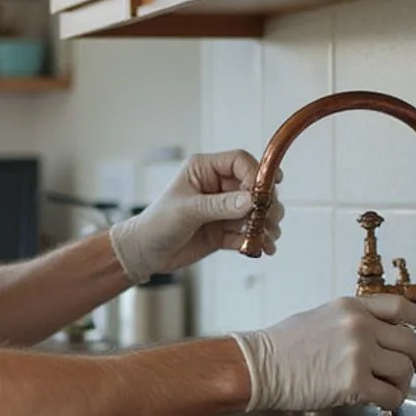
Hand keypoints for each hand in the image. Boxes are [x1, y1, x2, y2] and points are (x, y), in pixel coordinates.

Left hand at [107, 149, 282, 284]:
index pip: (239, 162)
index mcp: (204, 170)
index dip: (256, 174)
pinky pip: (247, 232)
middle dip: (265, 203)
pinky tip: (264, 248)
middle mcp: (217, 186)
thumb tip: (251, 200)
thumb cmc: (156, 224)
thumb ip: (220, 206)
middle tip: (272, 218)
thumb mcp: (187, 211)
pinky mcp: (224, 230)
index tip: (263, 193)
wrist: (144, 253)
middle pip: (253, 187)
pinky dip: (258, 239)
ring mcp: (223, 209)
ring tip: (270, 236)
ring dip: (266, 223)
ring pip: (254, 211)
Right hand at [229, 295, 415, 412]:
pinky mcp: (353, 384)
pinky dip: (391, 402)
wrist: (257, 367)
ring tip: (387, 390)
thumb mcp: (321, 318)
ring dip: (402, 385)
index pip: (402, 307)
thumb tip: (385, 338)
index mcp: (351, 307)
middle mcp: (359, 326)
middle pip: (411, 343)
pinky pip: (392, 396)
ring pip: (404, 371)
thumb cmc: (282, 348)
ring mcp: (357, 354)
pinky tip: (379, 402)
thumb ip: (355, 322)